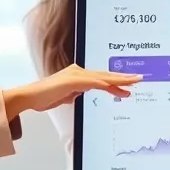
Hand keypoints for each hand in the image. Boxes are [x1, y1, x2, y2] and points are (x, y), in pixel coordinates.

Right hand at [3, 64, 141, 116]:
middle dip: (124, 78)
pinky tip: (116, 87)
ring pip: (103, 77)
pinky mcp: (73, 80)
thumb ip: (75, 94)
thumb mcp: (65, 97)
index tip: (129, 86)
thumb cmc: (44, 98)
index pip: (102, 79)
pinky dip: (106, 84)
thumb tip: (81, 95)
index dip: (116, 82)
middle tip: (140, 79)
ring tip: (134, 82)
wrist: (30, 97)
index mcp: (78, 75)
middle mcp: (79, 72)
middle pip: (106, 75)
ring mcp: (76, 75)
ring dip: (120, 80)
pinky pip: (94, 83)